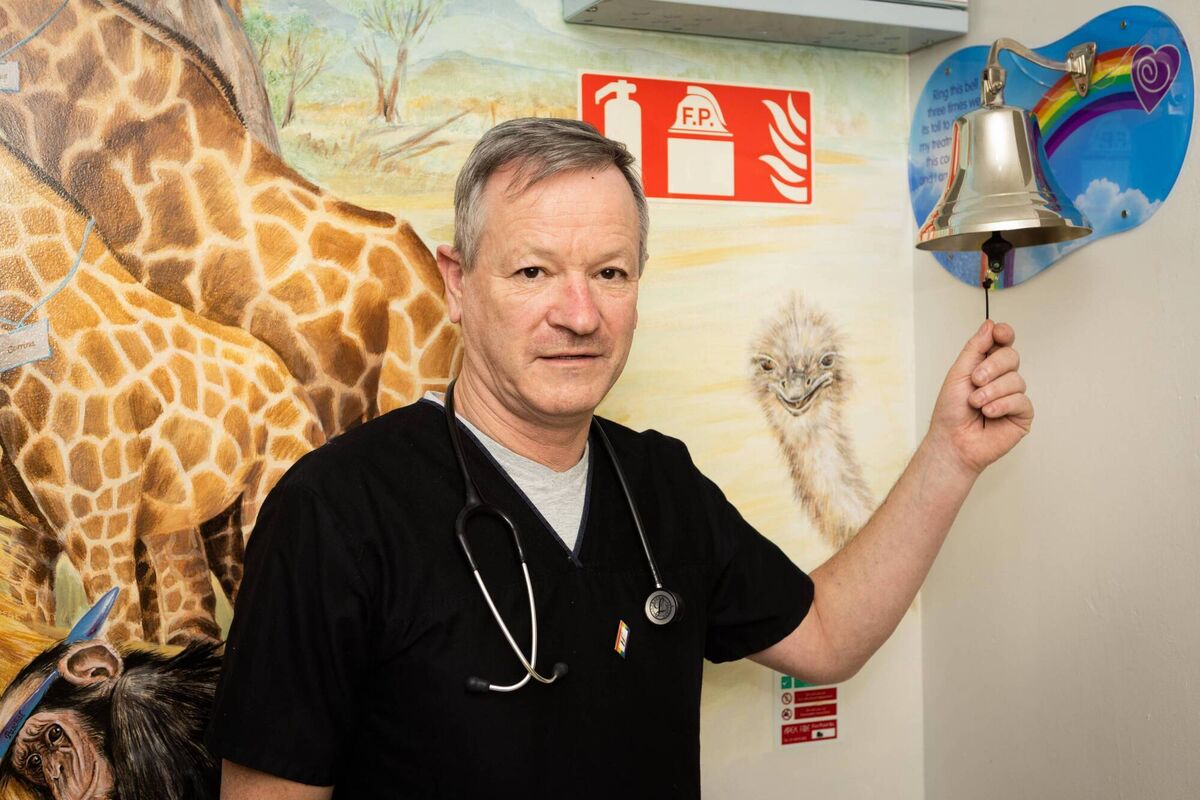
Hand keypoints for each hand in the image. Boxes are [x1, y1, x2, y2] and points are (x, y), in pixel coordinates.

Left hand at [926, 320, 1032, 475]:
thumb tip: (989, 324)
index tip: (999, 333)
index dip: (1004, 334)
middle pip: (1012, 356)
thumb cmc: (951, 411)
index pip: (1003, 343)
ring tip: (976, 404)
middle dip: (992, 367)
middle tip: (975, 381)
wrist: (952, 440)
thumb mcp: (958, 373)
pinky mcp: (1022, 415)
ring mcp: (1013, 396)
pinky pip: (1021, 401)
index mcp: (986, 366)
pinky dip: (1002, 405)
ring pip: (1016, 380)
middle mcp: (1002, 379)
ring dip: (991, 391)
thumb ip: (975, 349)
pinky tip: (988, 413)